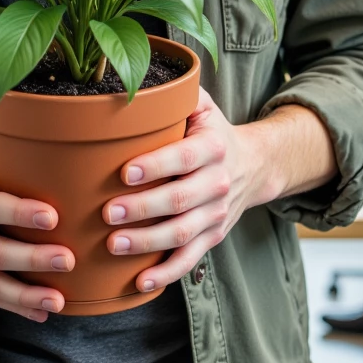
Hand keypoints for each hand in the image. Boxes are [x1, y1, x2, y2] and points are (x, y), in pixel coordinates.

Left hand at [102, 89, 275, 292]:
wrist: (255, 165)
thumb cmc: (211, 131)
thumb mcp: (202, 104)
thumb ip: (178, 91)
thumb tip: (137, 80)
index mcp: (213, 147)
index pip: (184, 157)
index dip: (156, 166)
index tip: (124, 172)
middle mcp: (218, 182)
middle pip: (180, 200)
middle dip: (142, 208)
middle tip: (107, 212)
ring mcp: (216, 213)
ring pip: (183, 233)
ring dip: (147, 242)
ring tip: (113, 244)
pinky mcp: (213, 236)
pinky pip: (191, 259)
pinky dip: (167, 273)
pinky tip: (141, 282)